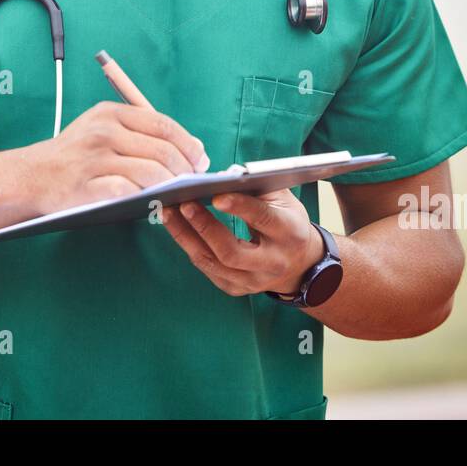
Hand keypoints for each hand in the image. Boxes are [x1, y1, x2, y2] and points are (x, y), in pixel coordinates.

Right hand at [27, 101, 207, 214]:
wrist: (32, 175)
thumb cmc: (76, 154)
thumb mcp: (103, 129)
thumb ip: (142, 133)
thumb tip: (192, 147)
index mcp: (111, 113)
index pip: (162, 124)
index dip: (188, 143)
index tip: (200, 158)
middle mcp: (103, 131)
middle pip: (161, 148)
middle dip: (185, 166)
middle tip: (193, 179)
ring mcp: (95, 159)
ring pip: (151, 171)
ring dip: (171, 184)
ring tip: (176, 191)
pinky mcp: (87, 186)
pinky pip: (129, 191)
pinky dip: (146, 196)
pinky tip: (152, 200)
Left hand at [161, 186, 324, 297]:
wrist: (299, 263)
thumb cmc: (286, 221)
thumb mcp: (283, 199)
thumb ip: (257, 186)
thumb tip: (222, 177)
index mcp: (289, 234)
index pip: (263, 220)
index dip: (240, 207)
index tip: (215, 195)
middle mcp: (272, 263)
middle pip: (232, 252)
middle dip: (205, 227)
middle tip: (183, 204)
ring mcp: (253, 281)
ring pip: (213, 263)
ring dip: (186, 237)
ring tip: (168, 212)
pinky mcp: (236, 288)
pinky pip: (206, 269)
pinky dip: (189, 246)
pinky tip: (176, 227)